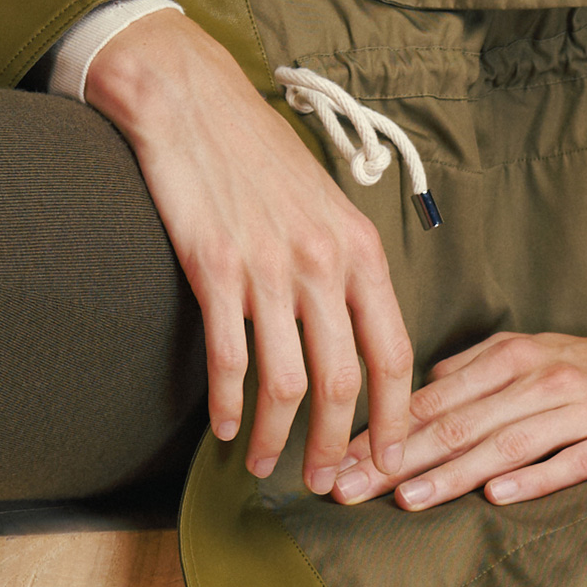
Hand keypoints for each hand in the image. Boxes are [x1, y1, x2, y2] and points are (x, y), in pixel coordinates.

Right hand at [79, 12, 413, 488]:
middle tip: (328, 484)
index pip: (395, 350)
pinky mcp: (215, 268)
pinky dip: (229, 405)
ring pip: (287, 382)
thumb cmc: (256, 151)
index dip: (395, 415)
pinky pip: (230, 359)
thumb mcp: (324, 202)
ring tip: (267, 465)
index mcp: (360, 248)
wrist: (191, 102)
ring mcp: (269, 267)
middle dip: (338, 445)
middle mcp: (322, 262)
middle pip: (345, 380)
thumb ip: (344, 263)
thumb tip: (353, 327)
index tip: (390, 457)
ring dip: (279, 437)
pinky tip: (226, 428)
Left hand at [315, 322, 586, 513]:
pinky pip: (575, 460)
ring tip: (410, 498)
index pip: (433, 398)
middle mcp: (543, 377)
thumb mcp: (533, 354)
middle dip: (399, 457)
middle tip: (350, 489)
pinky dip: (536, 477)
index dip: (383, 431)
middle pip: (459, 421)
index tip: (337, 460)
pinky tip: (499, 497)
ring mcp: (585, 404)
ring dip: (454, 472)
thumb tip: (419, 388)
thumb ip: (475, 371)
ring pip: (508, 441)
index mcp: (512, 357)